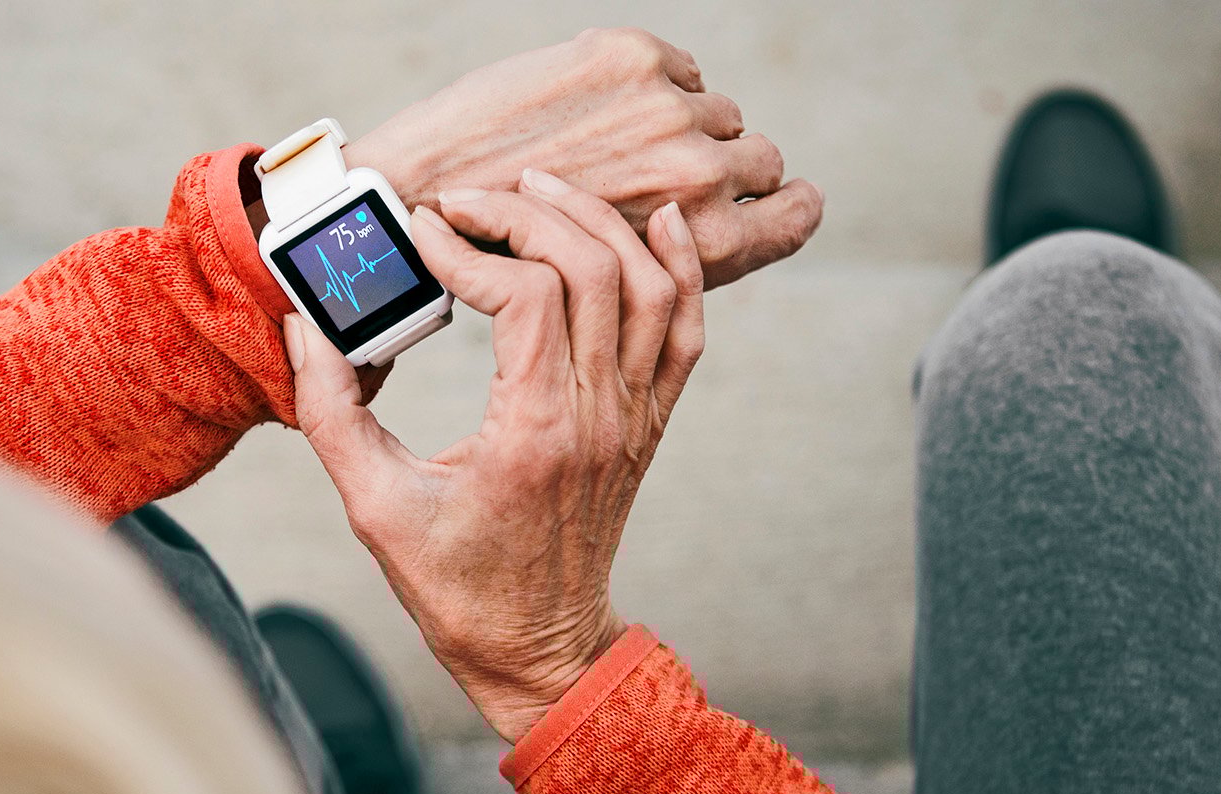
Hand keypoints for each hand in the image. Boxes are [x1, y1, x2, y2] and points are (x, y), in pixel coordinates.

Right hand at [285, 171, 703, 741]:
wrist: (539, 650)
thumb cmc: (457, 588)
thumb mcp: (374, 509)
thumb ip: (333, 414)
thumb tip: (306, 328)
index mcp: (534, 433)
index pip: (523, 295)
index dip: (468, 248)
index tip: (419, 236)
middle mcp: (599, 416)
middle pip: (590, 269)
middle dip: (525, 214)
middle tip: (465, 202)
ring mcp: (634, 418)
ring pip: (648, 285)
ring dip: (597, 223)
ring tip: (535, 191)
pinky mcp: (649, 423)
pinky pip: (686, 329)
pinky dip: (682, 268)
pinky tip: (660, 222)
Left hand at [345, 27, 820, 287]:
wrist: (423, 200)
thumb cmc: (510, 269)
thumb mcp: (617, 306)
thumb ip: (678, 270)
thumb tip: (717, 232)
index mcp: (706, 247)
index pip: (797, 213)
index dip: (790, 206)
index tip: (778, 200)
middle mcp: (697, 176)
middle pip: (761, 157)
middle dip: (725, 167)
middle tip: (667, 181)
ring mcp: (667, 112)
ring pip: (717, 110)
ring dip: (681, 128)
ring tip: (618, 154)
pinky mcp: (632, 60)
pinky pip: (680, 68)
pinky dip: (649, 87)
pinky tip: (596, 116)